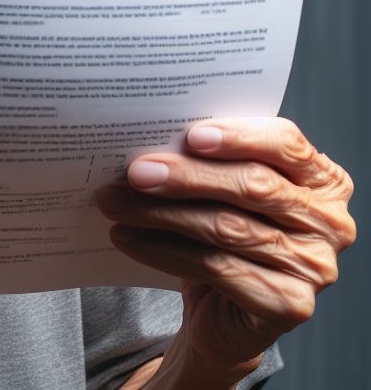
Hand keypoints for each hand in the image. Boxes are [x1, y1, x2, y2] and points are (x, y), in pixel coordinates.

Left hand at [96, 117, 355, 383]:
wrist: (223, 308)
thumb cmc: (226, 229)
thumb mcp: (224, 187)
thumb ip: (208, 159)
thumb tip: (149, 135)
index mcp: (322, 178)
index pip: (286, 143)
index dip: (239, 136)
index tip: (191, 135)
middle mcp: (329, 221)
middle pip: (253, 186)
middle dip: (186, 176)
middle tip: (134, 170)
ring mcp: (315, 266)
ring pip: (227, 227)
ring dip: (160, 213)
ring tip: (114, 201)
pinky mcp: (290, 303)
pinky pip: (216, 267)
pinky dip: (162, 250)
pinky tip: (128, 237)